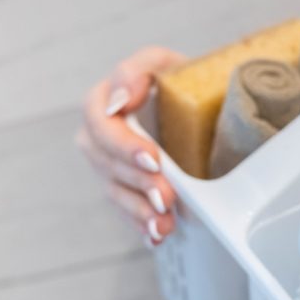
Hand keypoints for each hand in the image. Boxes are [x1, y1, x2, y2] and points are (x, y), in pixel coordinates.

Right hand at [77, 46, 186, 245]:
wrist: (199, 106)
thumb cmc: (182, 81)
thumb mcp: (166, 64)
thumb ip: (140, 70)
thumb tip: (120, 100)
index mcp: (106, 98)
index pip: (100, 123)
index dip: (123, 145)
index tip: (153, 160)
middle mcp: (100, 133)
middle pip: (107, 163)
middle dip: (138, 183)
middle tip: (166, 197)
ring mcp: (109, 163)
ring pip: (115, 190)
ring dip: (139, 210)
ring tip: (164, 224)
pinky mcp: (124, 186)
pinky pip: (125, 209)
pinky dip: (141, 224)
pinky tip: (155, 235)